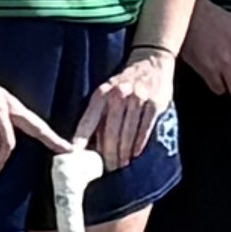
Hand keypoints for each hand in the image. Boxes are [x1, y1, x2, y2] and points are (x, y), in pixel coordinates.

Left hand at [80, 50, 178, 173]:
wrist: (152, 61)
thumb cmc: (125, 83)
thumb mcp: (107, 94)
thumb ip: (99, 117)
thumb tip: (89, 146)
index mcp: (101, 94)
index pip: (87, 122)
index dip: (80, 142)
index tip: (76, 159)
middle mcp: (118, 95)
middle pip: (110, 133)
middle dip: (108, 155)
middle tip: (108, 170)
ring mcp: (137, 99)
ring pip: (127, 134)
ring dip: (124, 154)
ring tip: (121, 167)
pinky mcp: (154, 103)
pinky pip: (145, 129)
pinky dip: (139, 145)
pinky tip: (136, 155)